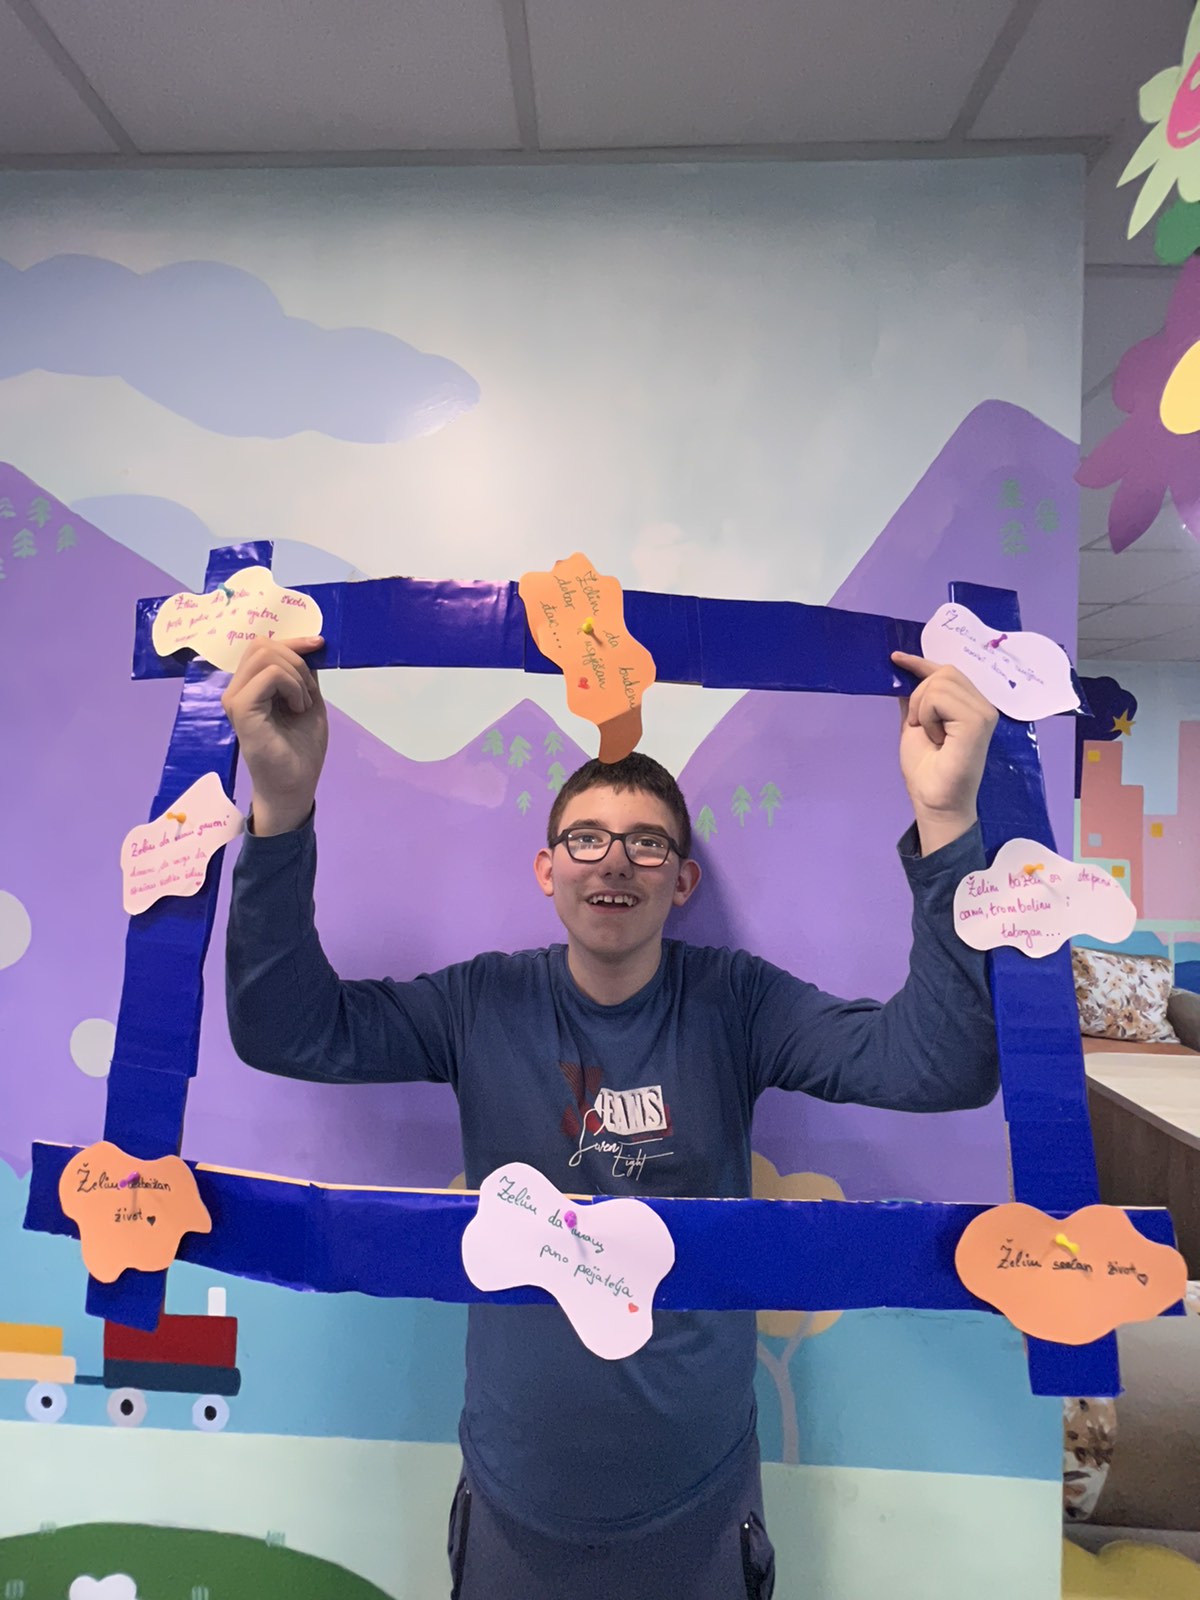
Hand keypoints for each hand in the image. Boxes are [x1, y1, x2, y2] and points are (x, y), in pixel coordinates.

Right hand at [221, 637, 327, 834]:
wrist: (295, 785)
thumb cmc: (300, 748)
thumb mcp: (308, 701)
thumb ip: (303, 674)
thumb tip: (308, 644)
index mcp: (250, 686)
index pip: (263, 646)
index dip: (293, 640)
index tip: (319, 644)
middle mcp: (237, 689)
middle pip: (261, 645)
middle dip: (295, 659)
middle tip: (307, 693)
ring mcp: (235, 698)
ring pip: (265, 655)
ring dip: (295, 675)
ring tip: (301, 704)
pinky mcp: (241, 709)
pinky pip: (269, 675)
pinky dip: (292, 686)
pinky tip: (298, 708)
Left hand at [890, 651, 997, 854]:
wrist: (934, 801)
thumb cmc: (927, 770)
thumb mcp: (914, 726)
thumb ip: (914, 700)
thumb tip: (904, 675)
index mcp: (969, 705)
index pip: (946, 671)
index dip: (920, 662)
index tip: (895, 658)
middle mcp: (982, 704)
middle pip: (943, 672)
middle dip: (920, 695)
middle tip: (921, 726)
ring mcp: (983, 711)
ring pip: (940, 682)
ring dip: (923, 709)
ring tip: (932, 736)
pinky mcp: (978, 720)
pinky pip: (939, 698)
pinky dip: (927, 717)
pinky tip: (937, 739)